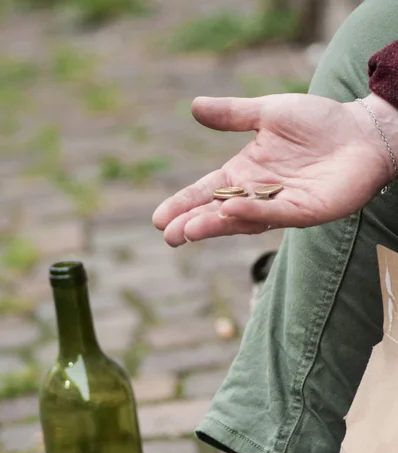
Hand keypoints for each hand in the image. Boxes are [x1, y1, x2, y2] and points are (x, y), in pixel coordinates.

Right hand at [152, 93, 395, 246]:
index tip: (159, 217)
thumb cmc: (318, 123)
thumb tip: (194, 106)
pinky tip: (229, 212)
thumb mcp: (268, 113)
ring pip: (242, 220)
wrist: (362, 132)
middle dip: (193, 224)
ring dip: (216, 225)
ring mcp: (280, 206)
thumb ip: (233, 115)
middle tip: (168, 234)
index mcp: (244, 173)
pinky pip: (274, 214)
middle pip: (219, 213)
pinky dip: (251, 213)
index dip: (184, 204)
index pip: (207, 192)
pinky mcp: (304, 211)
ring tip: (189, 230)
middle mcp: (257, 194)